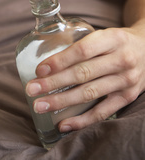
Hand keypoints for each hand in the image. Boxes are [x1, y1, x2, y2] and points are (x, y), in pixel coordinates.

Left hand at [26, 24, 144, 132]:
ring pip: (89, 93)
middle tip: (32, 89)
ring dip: (62, 101)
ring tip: (41, 105)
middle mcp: (121, 59)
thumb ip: (82, 45)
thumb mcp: (104, 34)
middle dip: (54, 83)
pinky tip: (63, 124)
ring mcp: (126, 80)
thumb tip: (47, 64)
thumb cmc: (118, 41)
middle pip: (82, 74)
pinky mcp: (128, 97)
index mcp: (113, 38)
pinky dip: (82, 120)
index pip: (82, 51)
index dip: (59, 61)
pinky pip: (103, 112)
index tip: (39, 70)